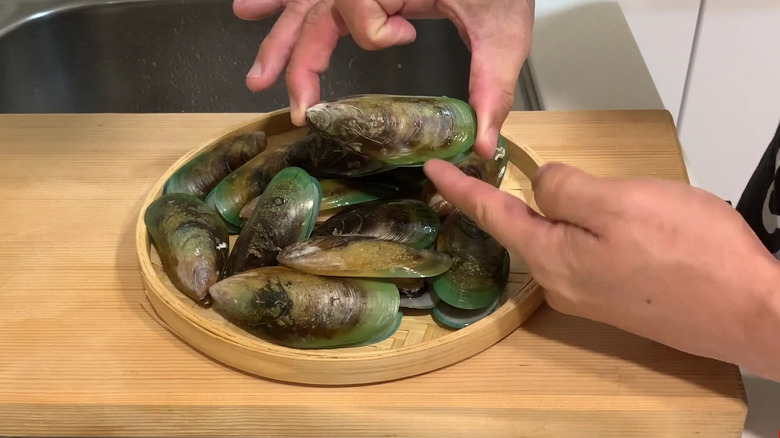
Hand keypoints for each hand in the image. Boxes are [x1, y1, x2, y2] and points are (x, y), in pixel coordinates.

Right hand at [234, 0, 535, 157]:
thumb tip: (481, 144)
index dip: (373, 26)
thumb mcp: (502, 32)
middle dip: (300, 58)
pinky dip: (286, 4)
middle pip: (319, 11)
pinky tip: (254, 9)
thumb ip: (490, 86)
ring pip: (310, 4)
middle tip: (295, 104)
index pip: (356, 1)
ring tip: (258, 73)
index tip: (407, 33)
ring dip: (280, 37)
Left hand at [424, 159, 779, 380]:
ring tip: (570, 189)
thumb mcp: (617, 202)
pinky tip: (604, 221)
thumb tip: (542, 185)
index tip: (433, 170)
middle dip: (504, 200)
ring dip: (553, 214)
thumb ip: (565, 191)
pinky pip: (584, 254)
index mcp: (551, 257)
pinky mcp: (618, 298)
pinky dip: (581, 230)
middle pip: (522, 231)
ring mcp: (590, 296)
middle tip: (491, 168)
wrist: (750, 311)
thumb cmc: (688, 251)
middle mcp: (561, 284)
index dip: (459, 188)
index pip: (491, 215)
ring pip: (556, 241)